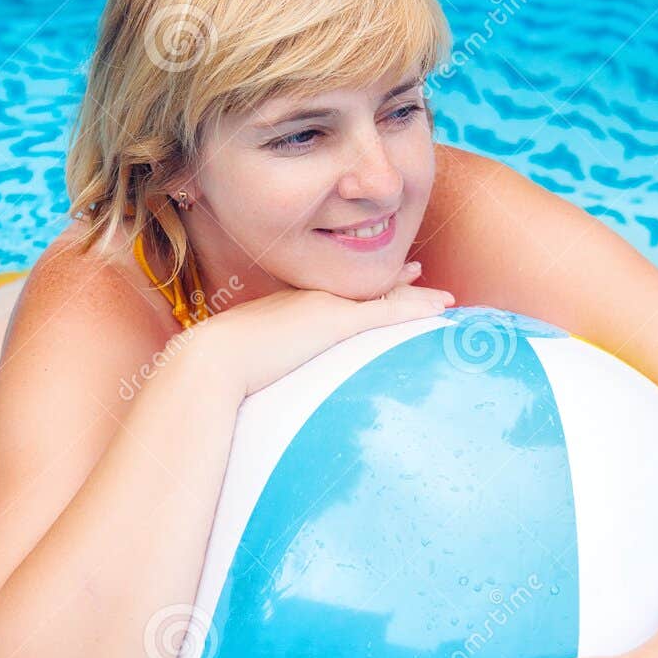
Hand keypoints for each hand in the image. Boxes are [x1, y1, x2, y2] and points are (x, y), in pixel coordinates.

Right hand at [192, 262, 453, 396]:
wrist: (213, 360)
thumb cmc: (217, 368)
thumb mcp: (239, 360)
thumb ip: (254, 364)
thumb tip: (254, 384)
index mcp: (291, 303)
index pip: (334, 291)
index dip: (359, 286)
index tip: (378, 279)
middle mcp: (313, 298)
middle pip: (363, 287)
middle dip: (393, 282)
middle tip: (419, 273)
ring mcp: (327, 307)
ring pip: (382, 297)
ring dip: (416, 297)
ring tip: (444, 298)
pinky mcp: (337, 322)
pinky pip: (389, 312)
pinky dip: (417, 308)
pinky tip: (441, 308)